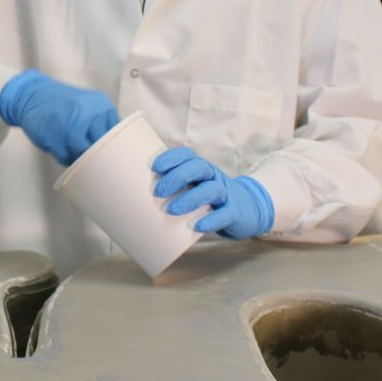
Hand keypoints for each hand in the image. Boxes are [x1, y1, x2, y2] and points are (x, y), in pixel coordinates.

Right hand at [0, 70, 119, 165]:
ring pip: (83, 154)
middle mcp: (88, 113)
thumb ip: (102, 123)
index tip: (110, 157)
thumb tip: (117, 148)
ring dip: (80, 159)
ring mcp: (70, 125)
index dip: (114, 149)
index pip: (117, 134)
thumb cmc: (64, 104)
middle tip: (93, 161)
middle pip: (101, 146)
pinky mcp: (54, 136)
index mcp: (101, 105)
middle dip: (97, 156)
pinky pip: (65, 157)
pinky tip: (62, 151)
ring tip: (75, 154)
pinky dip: (65, 158)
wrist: (32, 94)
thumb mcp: (88, 107)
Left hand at [152, 147, 273, 238]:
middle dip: (176, 177)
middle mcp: (213, 177)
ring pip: (211, 189)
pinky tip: (197, 226)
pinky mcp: (235, 213)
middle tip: (158, 192)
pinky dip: (211, 220)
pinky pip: (225, 214)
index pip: (187, 155)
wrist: (248, 211)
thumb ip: (172, 188)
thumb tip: (133, 196)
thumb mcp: (193, 188)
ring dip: (190, 198)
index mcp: (200, 168)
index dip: (171, 157)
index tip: (154, 167)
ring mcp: (226, 194)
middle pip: (198, 168)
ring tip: (172, 210)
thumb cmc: (208, 199)